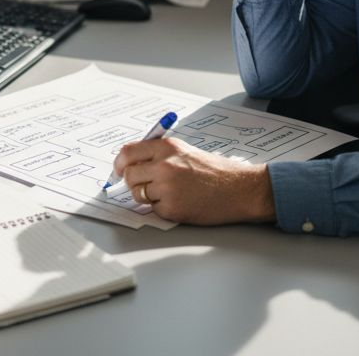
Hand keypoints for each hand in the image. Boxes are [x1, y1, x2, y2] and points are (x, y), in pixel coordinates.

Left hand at [112, 137, 275, 224]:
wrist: (239, 189)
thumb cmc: (216, 171)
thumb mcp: (185, 152)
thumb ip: (159, 154)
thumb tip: (133, 162)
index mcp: (166, 148)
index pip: (127, 152)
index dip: (119, 163)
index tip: (119, 170)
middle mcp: (164, 165)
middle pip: (128, 175)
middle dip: (132, 182)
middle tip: (143, 185)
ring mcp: (167, 188)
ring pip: (138, 194)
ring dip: (148, 196)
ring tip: (169, 193)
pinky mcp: (172, 208)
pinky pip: (154, 209)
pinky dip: (163, 208)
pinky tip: (181, 202)